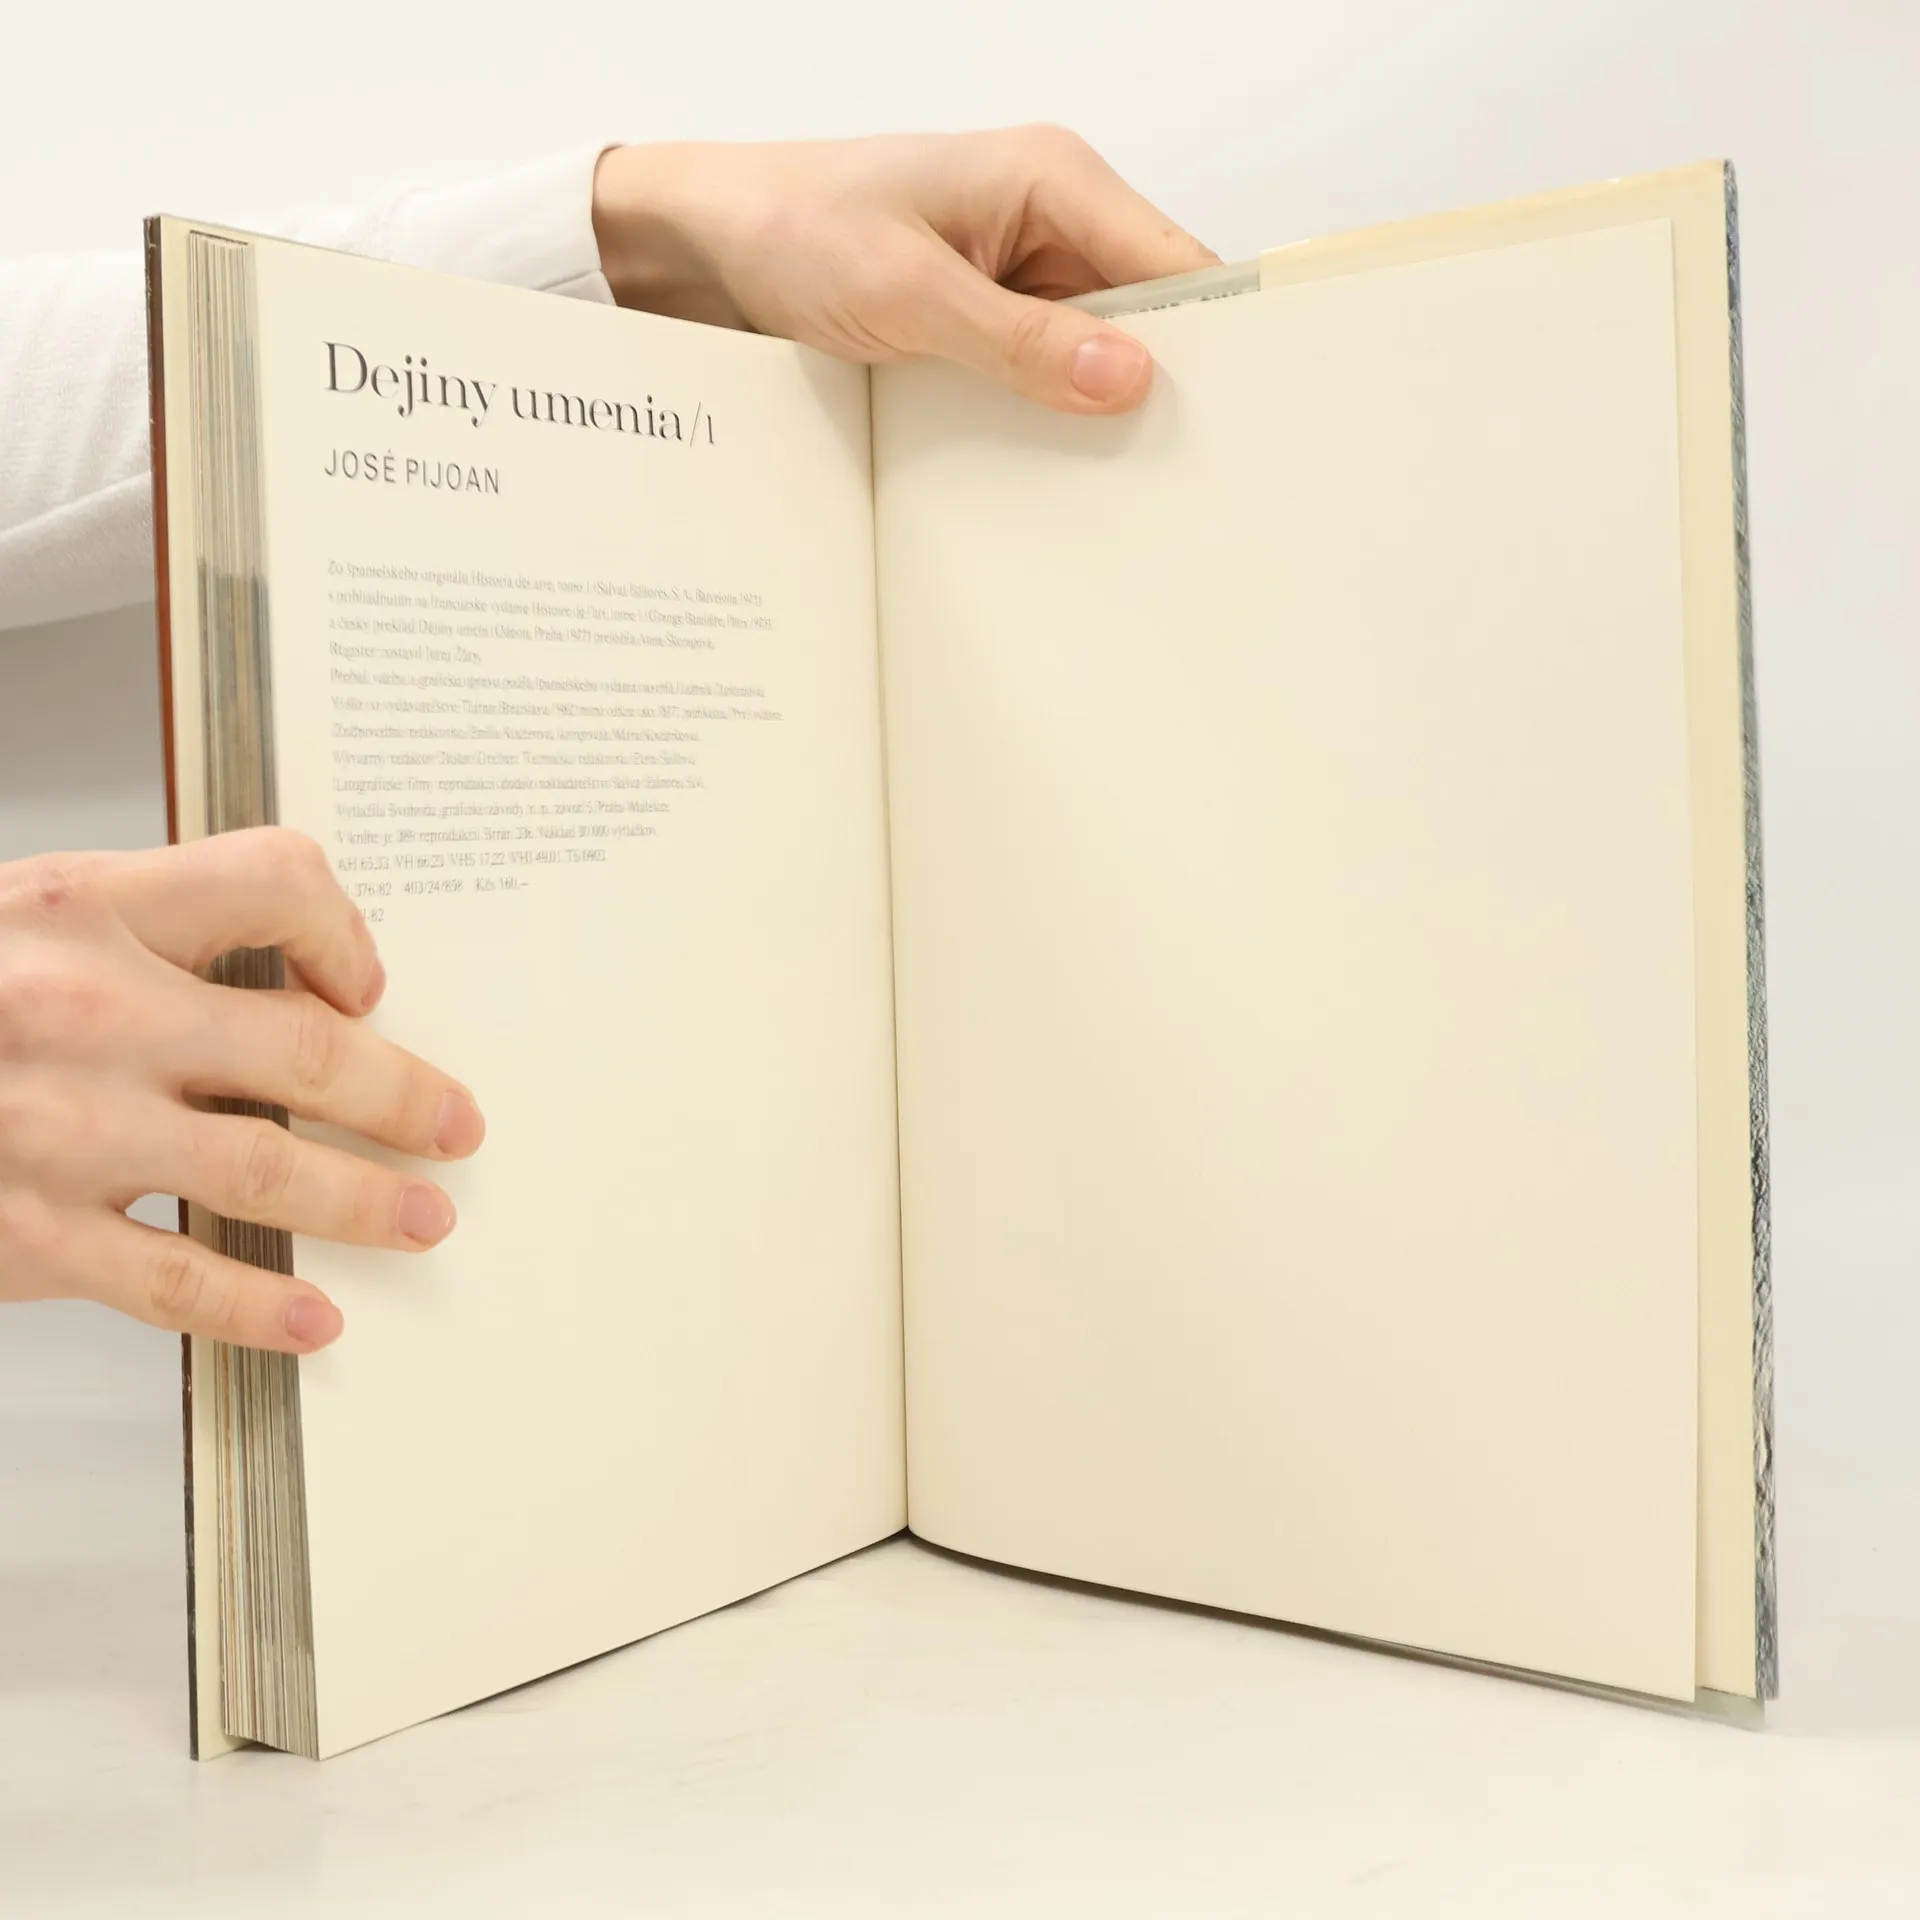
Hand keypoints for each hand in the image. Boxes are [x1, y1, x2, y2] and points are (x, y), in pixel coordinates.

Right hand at [0, 831, 484, 1353]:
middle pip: (304, 1050)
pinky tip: (312, 1319)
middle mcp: (84, 1011)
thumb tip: (295, 985)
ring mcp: (57, 1129)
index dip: (344, 934)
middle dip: (404, 1097)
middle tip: (457, 1125)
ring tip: (423, 1218)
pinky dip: (257, 1306)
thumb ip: (142, 933)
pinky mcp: (24, 1234)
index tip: (372, 988)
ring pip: (267, 1170)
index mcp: (86, 909)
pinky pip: (173, 1278)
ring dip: (366, 1200)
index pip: (275, 882)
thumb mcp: (20, 922)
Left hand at [590, 127, 1218, 413]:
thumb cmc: (793, 227)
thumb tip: (1127, 378)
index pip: (1173, 263)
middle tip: (1174, 475)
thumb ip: (1021, 342)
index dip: (1213, 339)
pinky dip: (1044, 415)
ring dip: (1091, 409)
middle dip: (1154, 387)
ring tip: (1115, 485)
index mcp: (1052, 179)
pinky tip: (1046, 467)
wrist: (704, 243)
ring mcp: (1014, 272)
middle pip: (1145, 314)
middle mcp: (1047, 219)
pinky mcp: (982, 317)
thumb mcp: (909, 295)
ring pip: (1092, 352)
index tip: (1235, 418)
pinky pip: (1039, 370)